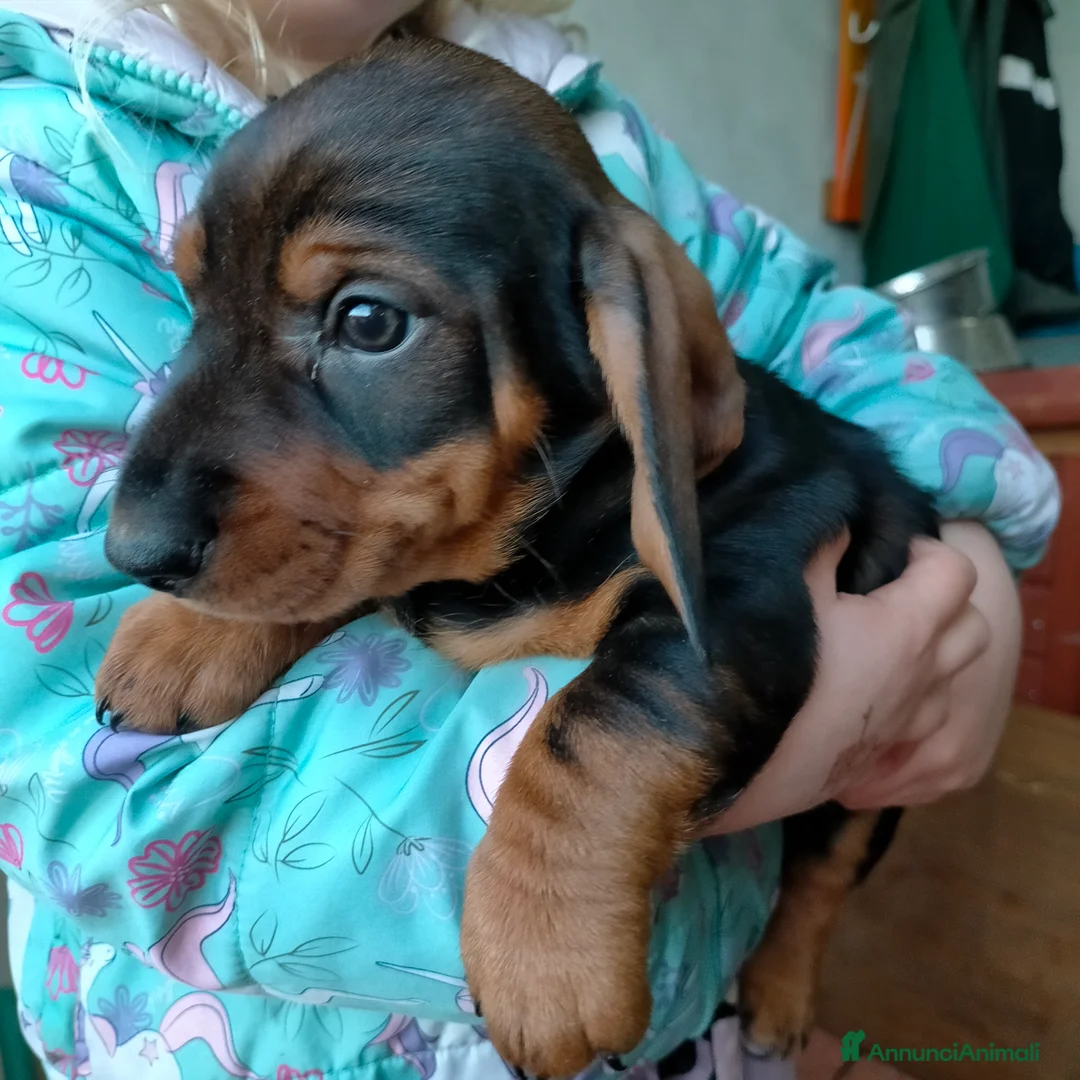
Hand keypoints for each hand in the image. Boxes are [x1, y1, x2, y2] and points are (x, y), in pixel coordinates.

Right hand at [705, 522, 1016, 832]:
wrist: (734, 761)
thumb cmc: (766, 667)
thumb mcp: (787, 587)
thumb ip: (822, 547)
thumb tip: (842, 522)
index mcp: (907, 630)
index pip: (956, 573)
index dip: (929, 552)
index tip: (891, 551)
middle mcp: (922, 679)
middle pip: (974, 629)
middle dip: (947, 603)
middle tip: (897, 593)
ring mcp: (905, 725)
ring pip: (952, 683)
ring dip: (933, 657)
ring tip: (881, 645)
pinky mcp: (880, 758)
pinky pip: (917, 724)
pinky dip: (905, 701)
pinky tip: (857, 692)